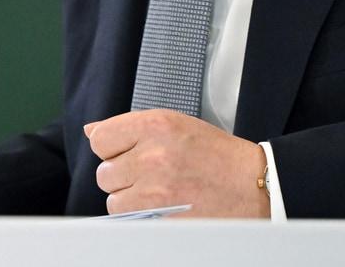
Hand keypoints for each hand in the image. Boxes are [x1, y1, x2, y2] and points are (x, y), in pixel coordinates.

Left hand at [84, 109, 269, 217]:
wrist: (254, 185)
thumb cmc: (217, 154)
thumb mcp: (176, 125)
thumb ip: (131, 127)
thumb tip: (90, 131)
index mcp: (156, 125)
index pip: (100, 138)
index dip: (110, 147)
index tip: (124, 152)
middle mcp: (153, 154)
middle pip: (104, 172)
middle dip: (121, 175)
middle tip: (148, 173)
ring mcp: (156, 189)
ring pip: (113, 199)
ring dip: (130, 197)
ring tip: (158, 191)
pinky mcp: (162, 217)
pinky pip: (129, 219)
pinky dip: (139, 216)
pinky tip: (161, 206)